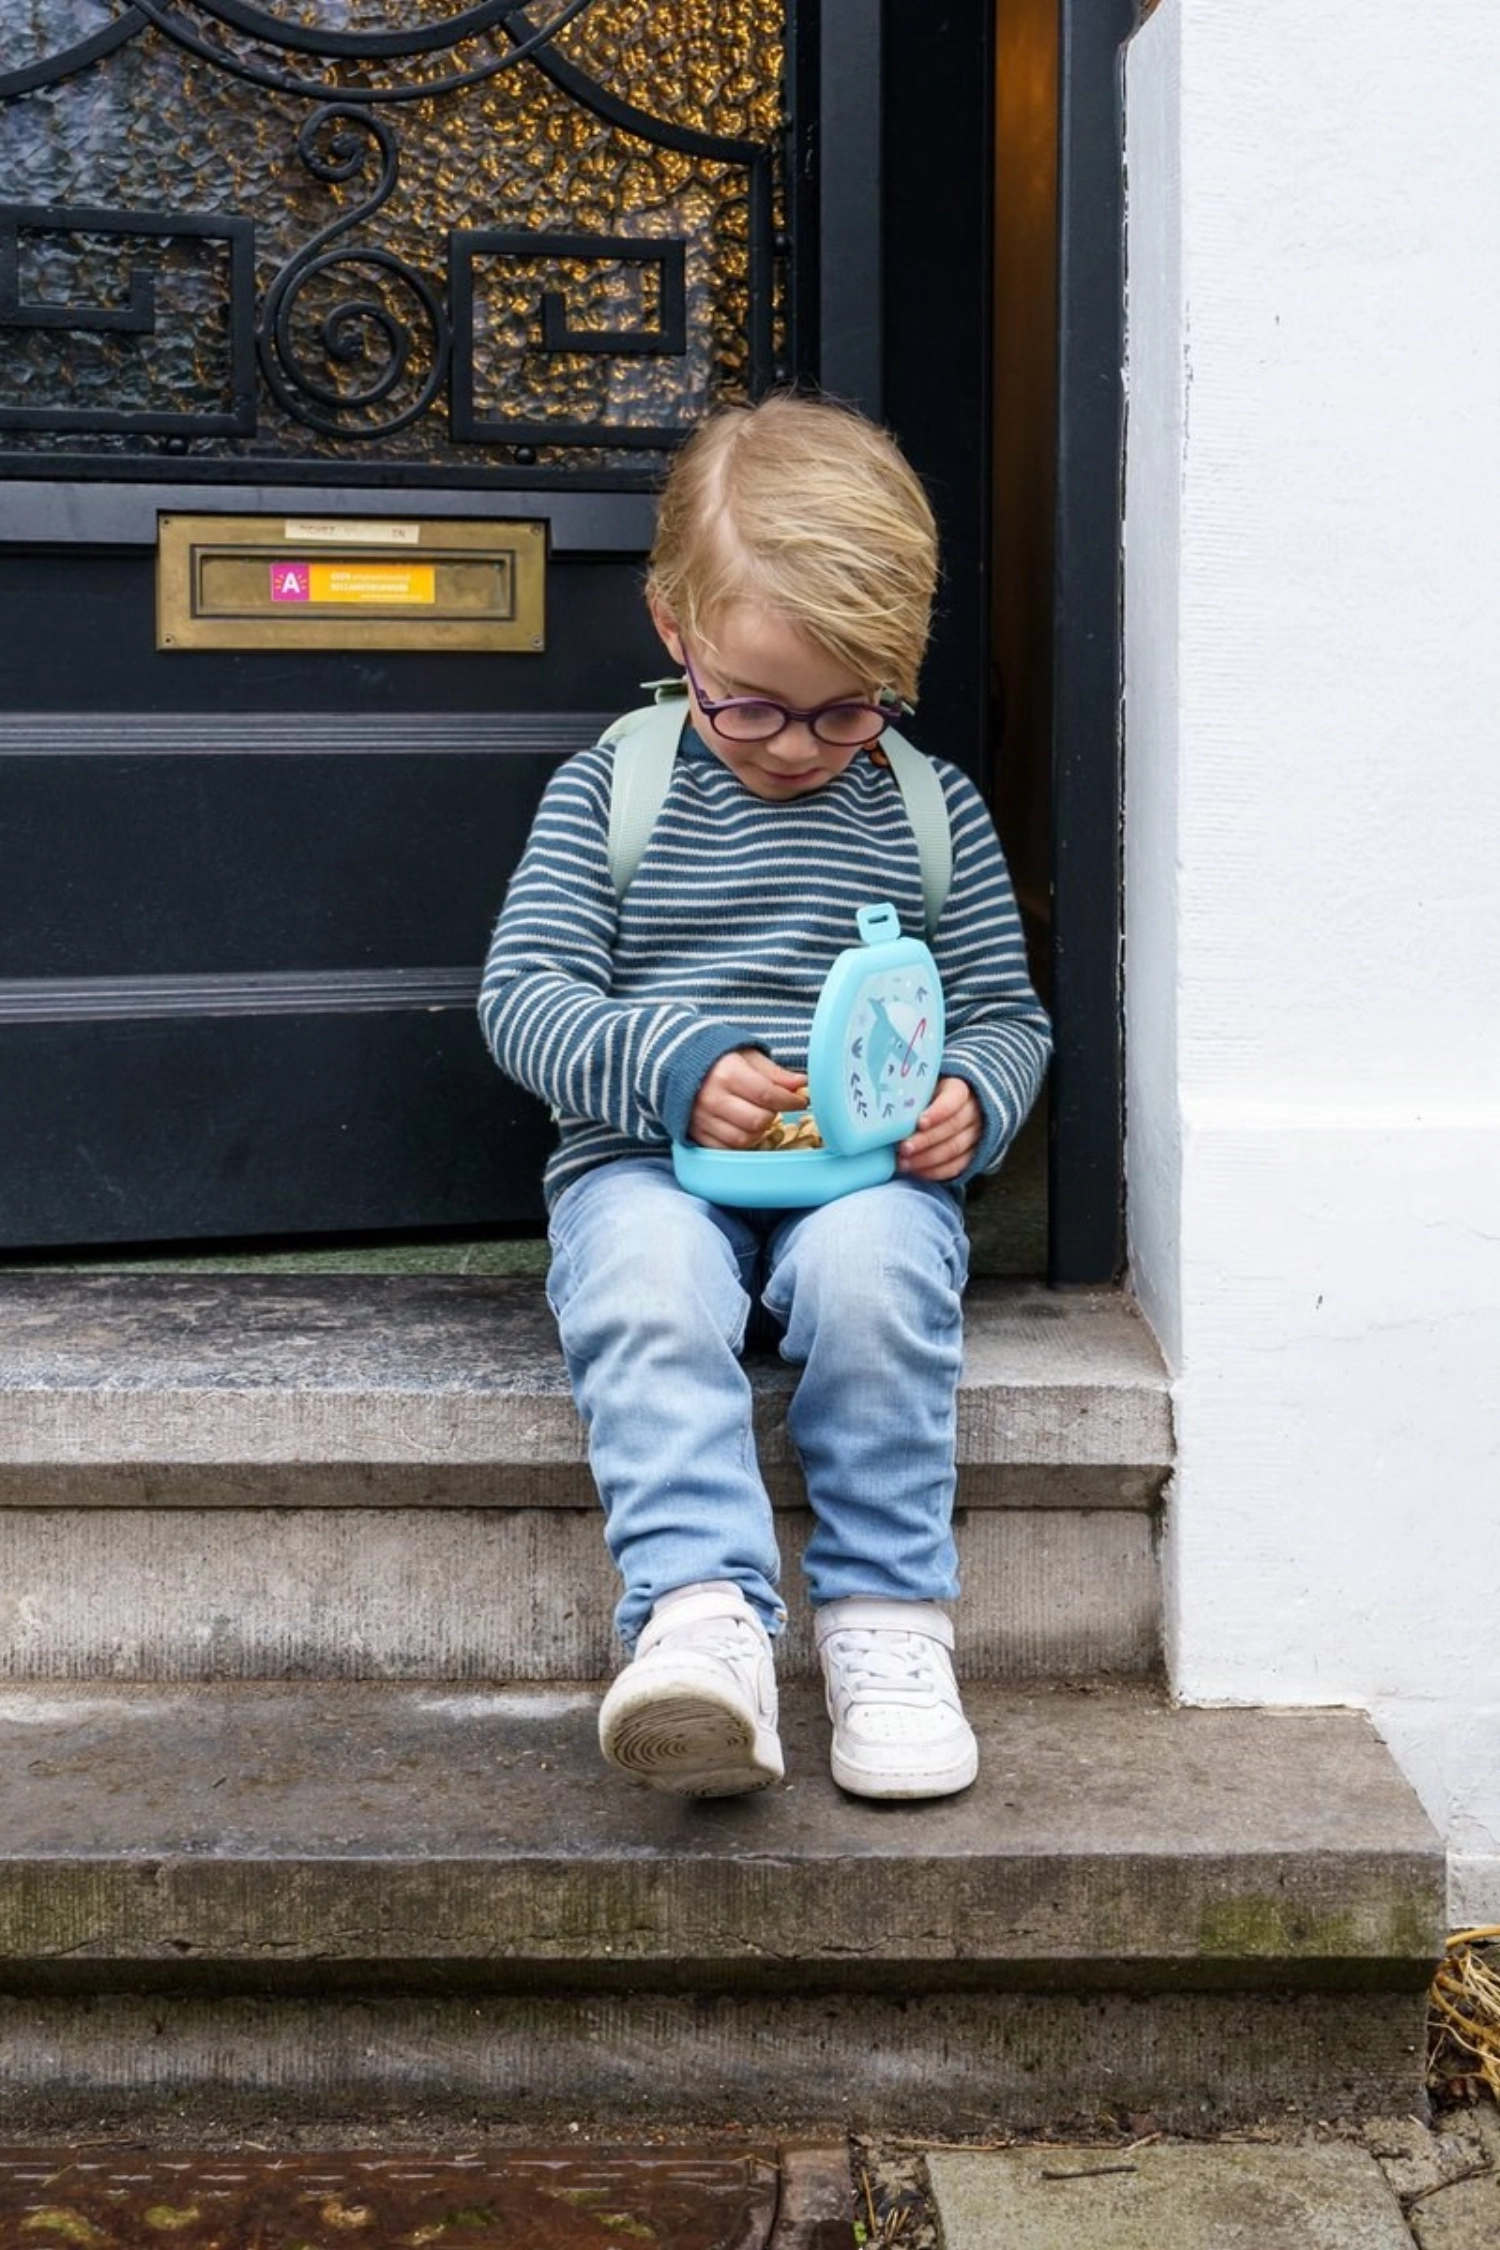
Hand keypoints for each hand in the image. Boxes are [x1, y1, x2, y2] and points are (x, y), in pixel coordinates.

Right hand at [689, 1049, 808, 1148]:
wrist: (674, 1064)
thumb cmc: (717, 1058)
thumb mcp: (747, 1055)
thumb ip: (774, 1073)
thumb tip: (801, 1084)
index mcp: (727, 1073)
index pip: (767, 1095)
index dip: (790, 1101)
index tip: (801, 1100)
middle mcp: (712, 1098)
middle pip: (757, 1120)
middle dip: (773, 1114)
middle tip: (775, 1105)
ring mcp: (701, 1119)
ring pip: (743, 1139)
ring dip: (758, 1130)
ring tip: (758, 1115)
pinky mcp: (694, 1134)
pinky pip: (725, 1149)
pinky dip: (740, 1142)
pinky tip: (743, 1127)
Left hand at [896, 1075, 982, 1181]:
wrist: (950, 1107)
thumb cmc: (927, 1095)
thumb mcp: (922, 1087)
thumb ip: (910, 1095)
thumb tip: (886, 1104)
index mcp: (960, 1089)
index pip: (953, 1100)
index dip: (937, 1113)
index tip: (919, 1123)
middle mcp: (972, 1111)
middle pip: (953, 1127)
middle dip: (926, 1140)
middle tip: (903, 1149)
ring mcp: (975, 1134)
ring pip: (955, 1149)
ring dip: (927, 1159)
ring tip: (904, 1163)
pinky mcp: (973, 1153)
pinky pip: (957, 1166)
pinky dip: (936, 1171)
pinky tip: (916, 1171)